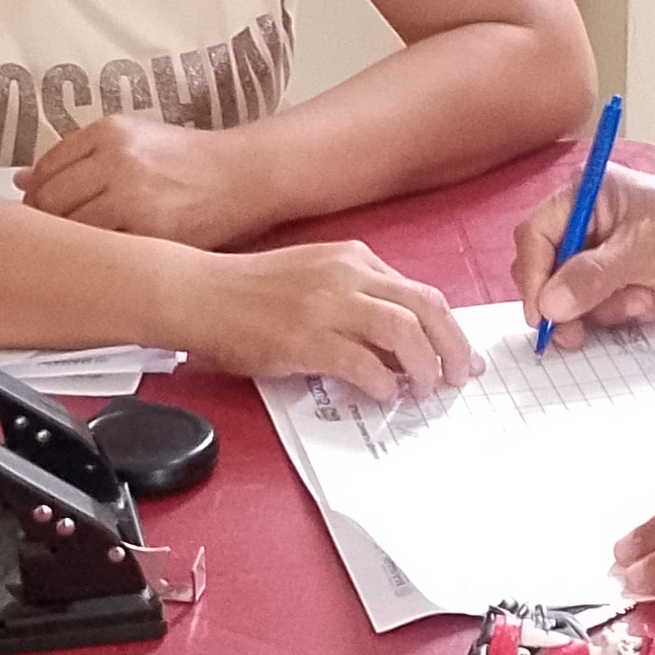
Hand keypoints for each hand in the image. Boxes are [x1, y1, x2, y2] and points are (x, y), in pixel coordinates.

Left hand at [21, 118, 250, 248]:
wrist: (247, 175)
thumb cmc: (190, 163)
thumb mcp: (134, 142)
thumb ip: (78, 158)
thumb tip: (20, 178)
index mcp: (108, 131)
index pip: (45, 168)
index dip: (36, 197)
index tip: (42, 213)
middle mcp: (116, 157)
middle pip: (50, 199)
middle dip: (45, 223)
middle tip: (54, 241)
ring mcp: (133, 194)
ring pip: (71, 227)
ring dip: (68, 244)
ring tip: (80, 253)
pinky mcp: (151, 229)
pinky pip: (104, 249)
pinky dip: (98, 258)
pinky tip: (107, 262)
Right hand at [199, 240, 480, 403]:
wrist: (196, 292)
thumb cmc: (248, 292)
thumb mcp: (313, 276)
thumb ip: (356, 298)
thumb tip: (395, 343)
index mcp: (354, 259)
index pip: (420, 292)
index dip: (448, 328)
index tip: (458, 354)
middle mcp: (348, 275)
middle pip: (426, 308)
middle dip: (452, 347)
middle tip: (458, 377)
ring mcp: (327, 306)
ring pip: (404, 332)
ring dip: (425, 366)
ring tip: (425, 389)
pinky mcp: (305, 339)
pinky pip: (363, 364)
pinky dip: (382, 382)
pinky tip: (383, 394)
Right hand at [512, 164, 654, 344]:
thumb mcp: (641, 249)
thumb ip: (593, 276)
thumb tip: (551, 303)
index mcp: (584, 195)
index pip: (536, 235)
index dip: (533, 275)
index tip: (542, 312)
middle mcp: (584, 222)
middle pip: (544, 269)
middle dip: (565, 300)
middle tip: (575, 330)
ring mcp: (597, 254)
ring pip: (566, 295)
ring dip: (600, 308)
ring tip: (639, 298)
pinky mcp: (611, 281)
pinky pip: (592, 308)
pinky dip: (616, 312)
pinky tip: (646, 299)